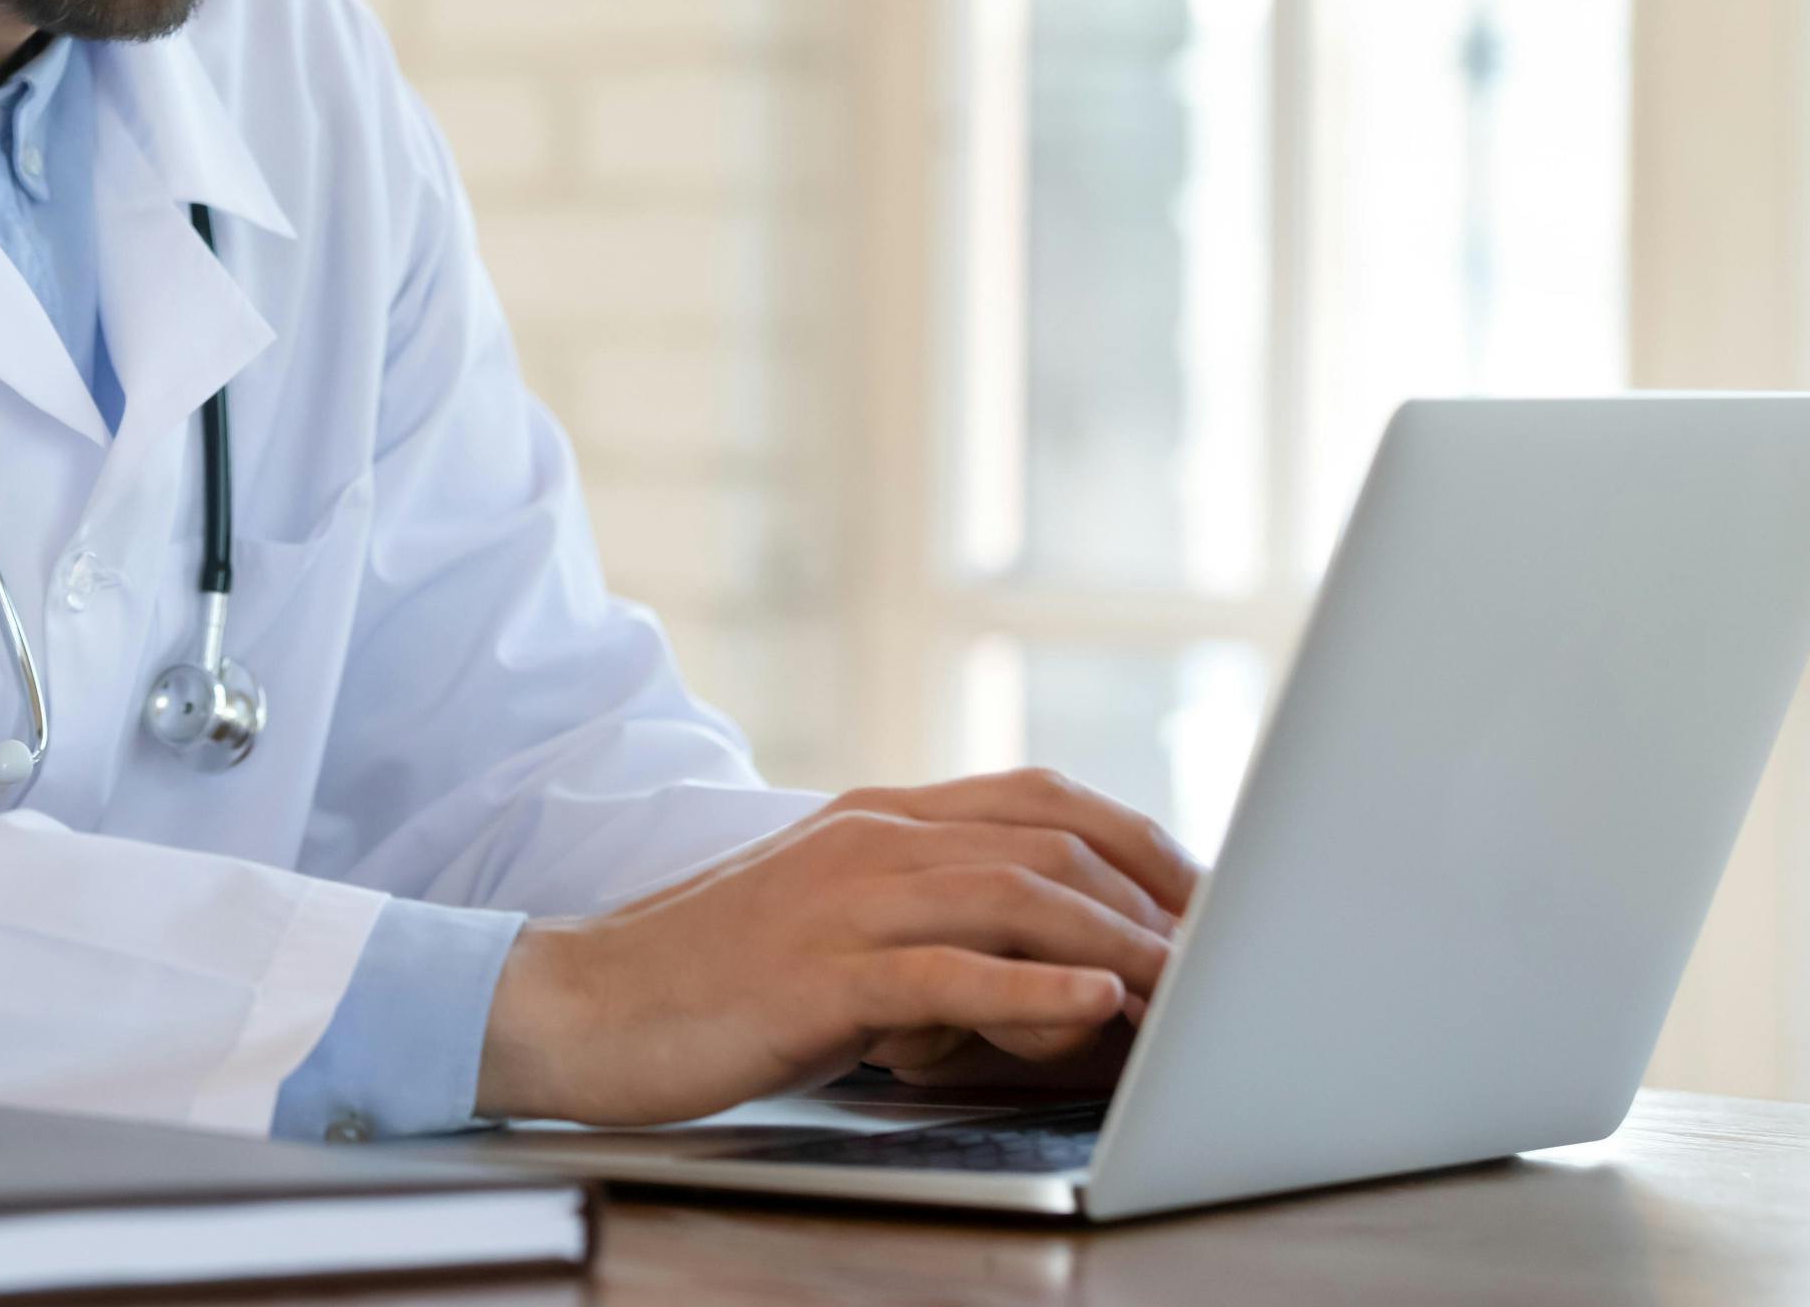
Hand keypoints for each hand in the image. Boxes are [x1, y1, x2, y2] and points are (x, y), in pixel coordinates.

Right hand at [471, 769, 1202, 1126]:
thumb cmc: (706, 979)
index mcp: (876, 818)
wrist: (576, 1005)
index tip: (1212, 900)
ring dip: (1121, 944)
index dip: (1141, 843)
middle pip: (1052, 843)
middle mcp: (870, 837)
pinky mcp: (819, 974)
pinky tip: (1095, 1008)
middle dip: (1158, 898)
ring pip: (1016, 898)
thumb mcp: (830, 927)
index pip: (1043, 800)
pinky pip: (948, 973)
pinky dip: (1034, 991)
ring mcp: (844, 900)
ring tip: (1194, 991)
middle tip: (1233, 958)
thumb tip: (1050, 971)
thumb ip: (927, 923)